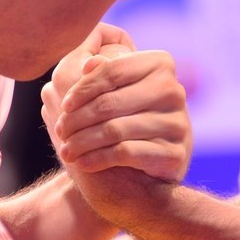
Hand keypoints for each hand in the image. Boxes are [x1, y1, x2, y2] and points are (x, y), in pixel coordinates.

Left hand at [42, 24, 191, 183]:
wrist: (147, 176)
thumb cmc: (123, 124)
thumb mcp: (112, 94)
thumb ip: (101, 74)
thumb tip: (89, 63)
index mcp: (160, 65)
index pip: (112, 70)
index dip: (83, 87)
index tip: (64, 105)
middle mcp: (174, 91)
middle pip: (109, 102)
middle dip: (77, 119)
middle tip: (61, 131)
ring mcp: (178, 123)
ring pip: (114, 129)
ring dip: (83, 142)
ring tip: (66, 151)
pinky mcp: (174, 153)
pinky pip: (126, 153)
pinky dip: (98, 158)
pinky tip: (82, 162)